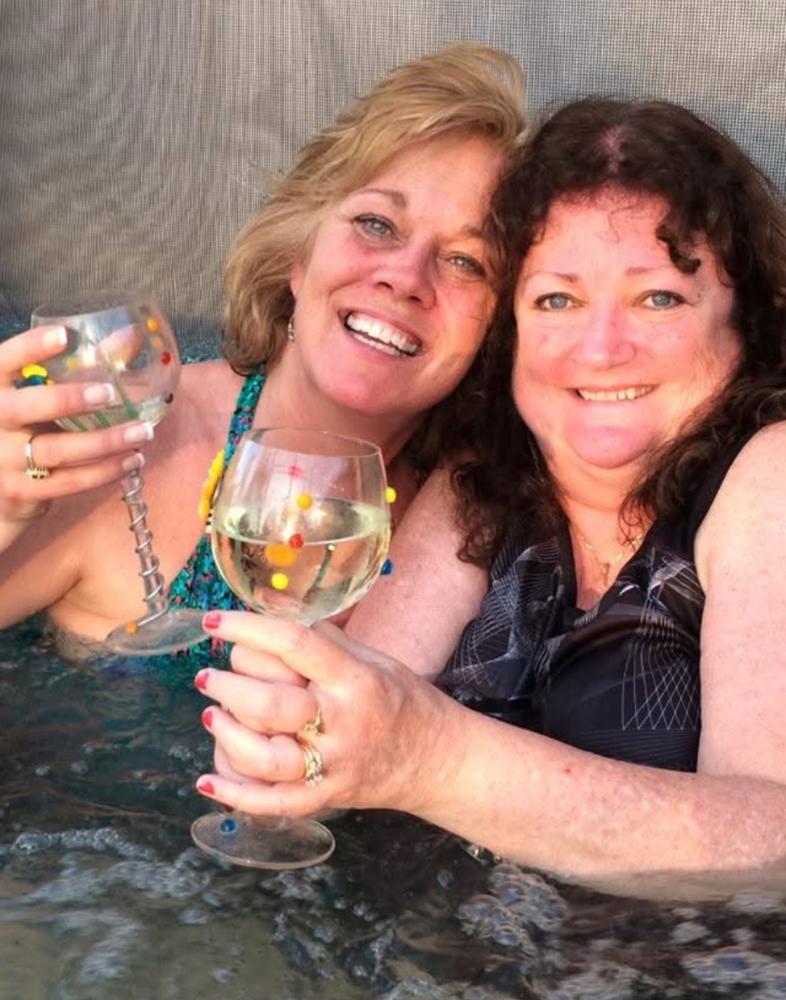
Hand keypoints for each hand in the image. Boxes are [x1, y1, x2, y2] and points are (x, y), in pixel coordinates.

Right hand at [0, 324, 153, 530]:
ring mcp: (4, 461)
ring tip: (142, 432)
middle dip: (68, 399)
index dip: (29, 348)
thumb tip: (131, 336)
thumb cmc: (26, 430)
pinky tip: (132, 460)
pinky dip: (105, 471)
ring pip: (57, 450)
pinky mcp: (23, 492)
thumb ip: (79, 367)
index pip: (3, 362)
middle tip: (108, 393)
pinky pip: (70, 481)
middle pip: (26, 407)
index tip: (63, 335)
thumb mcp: (39, 397)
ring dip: (104, 442)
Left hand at [193, 610, 448, 818]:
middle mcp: (341, 723)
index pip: (295, 645)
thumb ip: (319, 637)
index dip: (249, 629)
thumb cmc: (399, 698)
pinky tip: (206, 780)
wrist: (435, 759)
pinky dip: (234, 794)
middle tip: (211, 675)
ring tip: (211, 714)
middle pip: (269, 705)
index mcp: (354, 678)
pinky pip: (271, 802)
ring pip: (263, 758)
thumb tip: (267, 604)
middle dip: (227, 686)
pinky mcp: (324, 798)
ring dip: (226, 734)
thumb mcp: (370, 657)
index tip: (213, 621)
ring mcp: (331, 765)